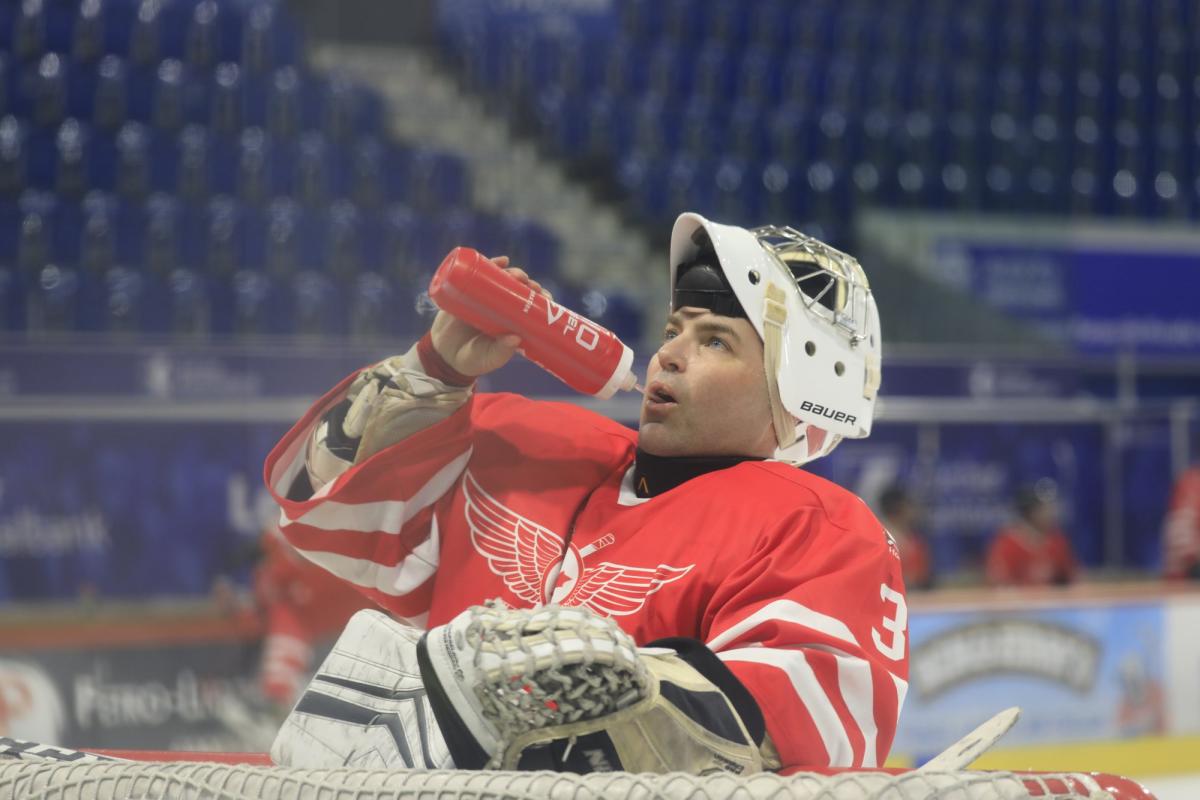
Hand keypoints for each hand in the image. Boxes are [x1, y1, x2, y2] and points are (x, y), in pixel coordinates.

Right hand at [428, 255, 551, 377]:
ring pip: (502, 280)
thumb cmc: (472, 359)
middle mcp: (502, 308)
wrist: (444, 355)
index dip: (541, 299)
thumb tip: (515, 339)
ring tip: (517, 275)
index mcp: (513, 322)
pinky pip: (480, 275)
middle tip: (532, 286)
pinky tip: (501, 260)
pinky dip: (492, 264)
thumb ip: (501, 352)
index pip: (532, 306)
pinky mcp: (467, 292)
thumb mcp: (489, 358)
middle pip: (519, 290)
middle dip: (529, 284)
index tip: (547, 298)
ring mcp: (485, 298)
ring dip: (513, 273)